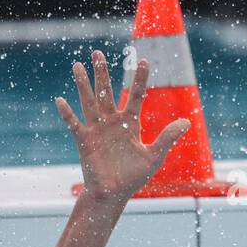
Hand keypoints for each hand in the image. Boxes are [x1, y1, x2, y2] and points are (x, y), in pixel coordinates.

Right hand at [56, 50, 189, 201]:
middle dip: (102, 73)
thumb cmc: (134, 176)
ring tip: (78, 65)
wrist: (114, 194)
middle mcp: (112, 122)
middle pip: (106, 92)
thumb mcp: (154, 156)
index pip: (135, 95)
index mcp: (130, 123)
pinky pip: (75, 125)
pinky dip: (68, 114)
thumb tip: (186, 122)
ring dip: (83, 85)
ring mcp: (97, 130)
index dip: (139, 79)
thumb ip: (168, 137)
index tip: (142, 60)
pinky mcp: (85, 141)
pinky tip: (60, 101)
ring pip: (89, 102)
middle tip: (97, 52)